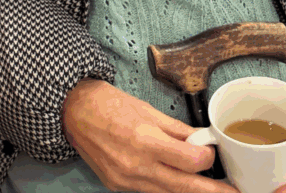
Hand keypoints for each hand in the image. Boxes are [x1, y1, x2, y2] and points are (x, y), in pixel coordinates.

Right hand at [63, 79, 236, 192]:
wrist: (71, 111)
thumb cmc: (107, 102)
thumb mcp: (145, 108)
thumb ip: (175, 129)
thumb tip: (200, 141)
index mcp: (145, 140)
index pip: (190, 161)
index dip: (207, 158)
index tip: (213, 151)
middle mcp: (137, 166)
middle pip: (186, 187)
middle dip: (214, 192)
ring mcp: (127, 181)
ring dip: (190, 191)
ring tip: (209, 189)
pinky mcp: (118, 187)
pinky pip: (151, 192)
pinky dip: (167, 189)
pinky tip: (177, 183)